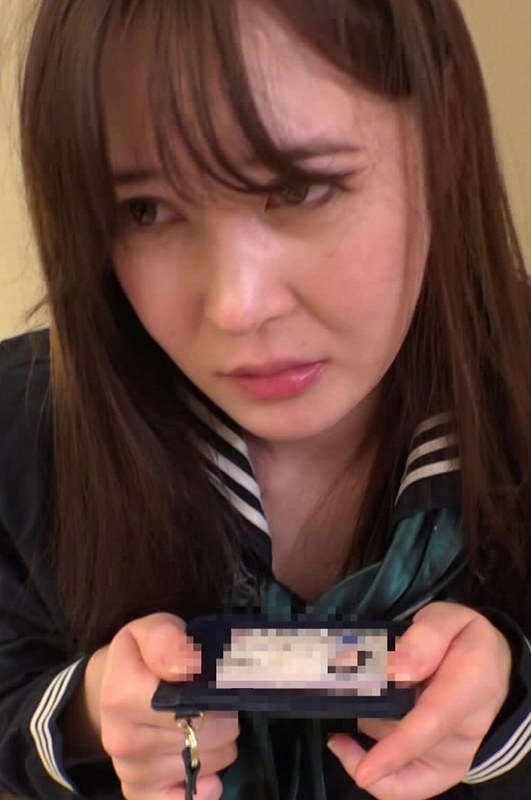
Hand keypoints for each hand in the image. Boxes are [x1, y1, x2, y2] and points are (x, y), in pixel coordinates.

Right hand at [99, 613, 237, 799]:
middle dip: (223, 714)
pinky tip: (201, 765)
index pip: (194, 703)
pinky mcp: (139, 794)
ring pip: (211, 763)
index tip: (216, 677)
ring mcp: (131, 772)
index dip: (217, 690)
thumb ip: (168, 640)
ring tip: (201, 721)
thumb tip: (191, 666)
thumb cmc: (139, 656)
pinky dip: (204, 784)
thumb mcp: (151, 630)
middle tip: (211, 699)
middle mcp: (124, 740)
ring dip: (216, 742)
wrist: (106, 691)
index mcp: (122, 695)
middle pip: (212, 735)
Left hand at [327, 602, 511, 799]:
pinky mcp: (440, 770)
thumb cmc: (465, 638)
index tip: (363, 769)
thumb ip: (424, 638)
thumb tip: (393, 669)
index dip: (395, 749)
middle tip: (342, 668)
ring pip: (387, 743)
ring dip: (364, 715)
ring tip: (362, 680)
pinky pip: (401, 787)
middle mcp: (463, 731)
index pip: (430, 723)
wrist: (494, 665)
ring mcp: (452, 755)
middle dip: (362, 702)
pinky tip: (343, 743)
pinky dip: (368, 767)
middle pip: (396, 730)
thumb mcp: (449, 618)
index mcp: (468, 687)